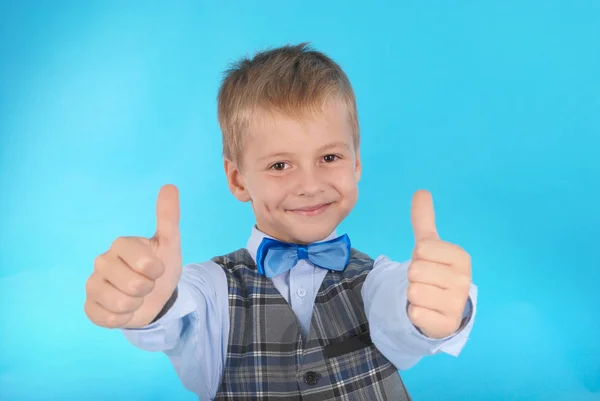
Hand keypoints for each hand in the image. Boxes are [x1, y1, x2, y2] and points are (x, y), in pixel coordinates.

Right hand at [84, 184, 182, 328]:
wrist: (156, 298)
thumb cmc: (161, 268)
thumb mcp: (170, 244)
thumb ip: (169, 217)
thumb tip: (170, 186)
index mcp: (120, 244)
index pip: (144, 263)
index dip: (156, 271)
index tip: (156, 269)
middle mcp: (102, 261)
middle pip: (133, 285)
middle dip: (147, 289)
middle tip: (146, 285)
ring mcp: (92, 285)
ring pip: (121, 304)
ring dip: (137, 305)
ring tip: (136, 297)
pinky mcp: (90, 307)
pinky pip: (108, 319)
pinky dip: (123, 319)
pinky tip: (124, 310)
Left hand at [406, 190, 471, 338]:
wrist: (443, 309)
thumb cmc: (435, 272)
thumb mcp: (429, 246)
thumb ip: (424, 220)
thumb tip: (421, 191)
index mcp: (461, 258)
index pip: (422, 249)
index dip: (418, 256)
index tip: (429, 263)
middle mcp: (464, 281)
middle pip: (416, 271)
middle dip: (414, 276)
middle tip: (426, 281)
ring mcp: (456, 304)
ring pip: (414, 292)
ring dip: (413, 295)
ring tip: (426, 296)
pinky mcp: (446, 325)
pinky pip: (415, 312)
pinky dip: (415, 312)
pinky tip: (427, 312)